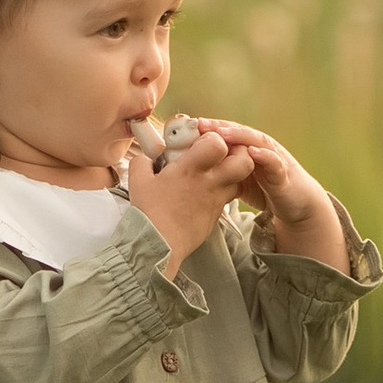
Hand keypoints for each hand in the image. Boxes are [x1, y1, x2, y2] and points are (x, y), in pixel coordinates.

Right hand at [126, 125, 255, 275]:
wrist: (158, 245)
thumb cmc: (149, 212)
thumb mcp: (138, 180)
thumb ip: (143, 162)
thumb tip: (147, 158)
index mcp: (191, 169)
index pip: (218, 143)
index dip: (214, 137)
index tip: (202, 141)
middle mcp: (209, 183)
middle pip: (244, 162)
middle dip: (239, 152)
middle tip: (223, 152)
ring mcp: (216, 200)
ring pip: (240, 180)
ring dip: (233, 172)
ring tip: (215, 171)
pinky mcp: (216, 216)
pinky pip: (228, 197)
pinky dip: (223, 190)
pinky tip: (207, 190)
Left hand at [185, 119, 349, 273]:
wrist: (297, 204)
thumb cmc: (266, 189)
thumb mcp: (239, 179)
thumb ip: (223, 172)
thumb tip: (193, 172)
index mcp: (248, 148)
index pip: (227, 133)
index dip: (210, 128)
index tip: (189, 125)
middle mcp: (261, 148)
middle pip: (239, 132)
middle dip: (220, 127)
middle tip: (200, 124)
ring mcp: (273, 158)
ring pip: (256, 141)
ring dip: (239, 135)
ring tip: (222, 133)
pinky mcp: (284, 173)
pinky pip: (274, 162)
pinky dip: (264, 156)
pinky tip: (252, 152)